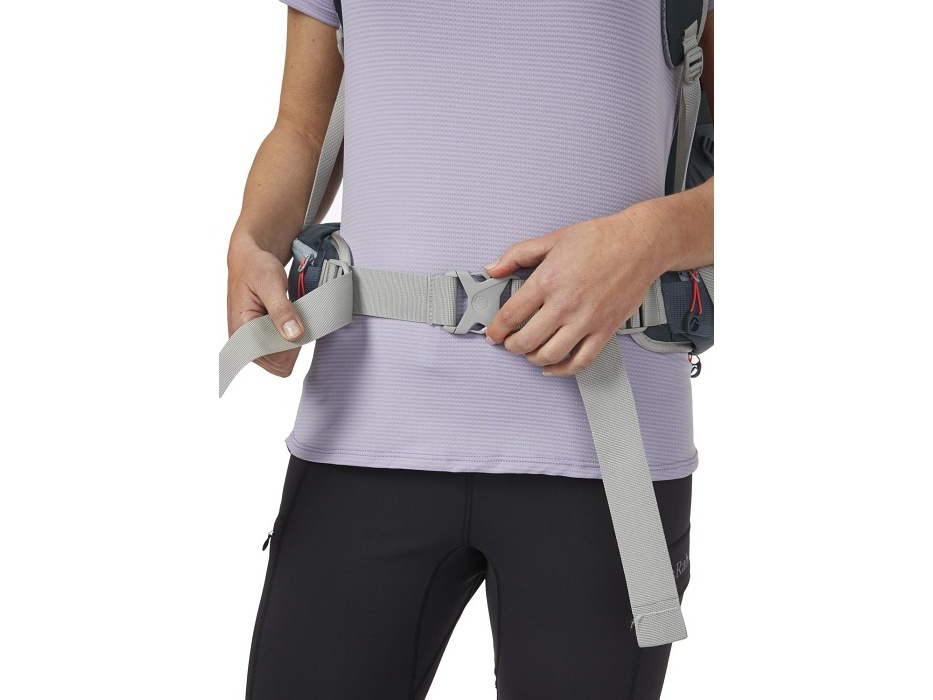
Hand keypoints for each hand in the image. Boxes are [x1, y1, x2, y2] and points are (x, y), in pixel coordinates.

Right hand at [226, 234, 305, 377]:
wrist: (250, 260)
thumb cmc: (256, 267)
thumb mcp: (271, 283)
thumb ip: (282, 310)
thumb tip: (294, 335)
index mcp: (241, 332)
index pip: (275, 359)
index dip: (291, 343)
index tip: (294, 319)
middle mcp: (243, 343)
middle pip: (280, 364)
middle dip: (292, 343)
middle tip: (292, 315)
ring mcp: (252, 343)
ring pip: (283, 361)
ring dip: (292, 341)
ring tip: (289, 316)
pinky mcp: (260, 340)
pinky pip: (282, 352)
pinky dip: (290, 338)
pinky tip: (288, 320)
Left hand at [483, 203, 668, 376]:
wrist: (639, 244)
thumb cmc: (601, 239)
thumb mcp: (552, 239)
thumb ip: (518, 255)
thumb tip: (494, 267)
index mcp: (548, 281)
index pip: (510, 315)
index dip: (496, 329)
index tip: (493, 334)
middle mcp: (565, 304)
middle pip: (526, 340)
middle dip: (511, 346)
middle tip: (509, 344)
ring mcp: (586, 320)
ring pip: (550, 355)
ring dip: (533, 359)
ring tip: (529, 353)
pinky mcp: (605, 330)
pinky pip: (581, 361)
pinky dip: (563, 370)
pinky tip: (554, 367)